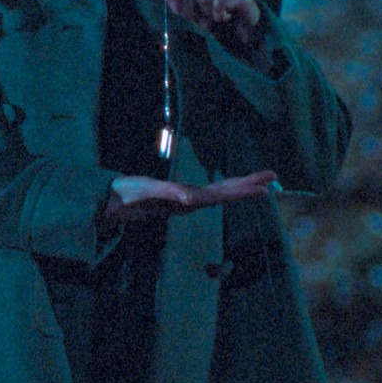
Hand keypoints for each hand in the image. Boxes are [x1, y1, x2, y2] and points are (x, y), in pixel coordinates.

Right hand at [102, 169, 277, 223]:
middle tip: (273, 177)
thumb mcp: (144, 194)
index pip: (220, 197)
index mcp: (185, 201)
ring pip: (218, 193)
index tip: (264, 190)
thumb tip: (188, 199)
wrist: (108, 205)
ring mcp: (184, 200)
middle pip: (224, 194)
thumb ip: (165, 195)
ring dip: (239, 186)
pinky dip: (223, 188)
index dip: (242, 193)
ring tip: (259, 181)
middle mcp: (188, 202)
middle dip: (248, 186)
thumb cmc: (124, 197)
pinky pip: (207, 192)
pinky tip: (230, 188)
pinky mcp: (177, 196)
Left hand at [163, 0, 260, 49]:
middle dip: (190, 7)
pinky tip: (223, 18)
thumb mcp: (191, 13)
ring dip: (206, 13)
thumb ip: (178, 1)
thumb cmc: (214, 18)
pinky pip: (219, 3)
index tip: (178, 8)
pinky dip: (218, 16)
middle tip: (200, 17)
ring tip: (214, 18)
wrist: (241, 33)